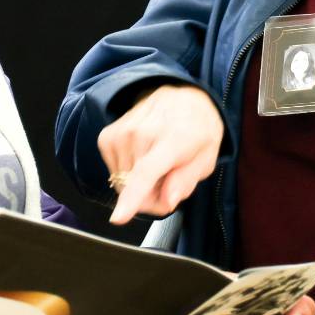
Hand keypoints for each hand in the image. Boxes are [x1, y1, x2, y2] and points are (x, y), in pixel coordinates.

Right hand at [97, 84, 224, 223]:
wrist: (181, 96)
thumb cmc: (197, 128)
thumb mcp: (207, 157)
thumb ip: (186, 181)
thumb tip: (167, 201)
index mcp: (173, 140)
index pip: (146, 173)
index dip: (132, 199)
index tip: (118, 218)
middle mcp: (142, 134)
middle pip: (134, 189)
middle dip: (151, 197)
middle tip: (168, 181)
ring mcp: (121, 133)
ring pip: (122, 183)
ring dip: (138, 184)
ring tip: (157, 163)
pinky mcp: (108, 136)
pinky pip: (113, 172)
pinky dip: (127, 172)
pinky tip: (142, 157)